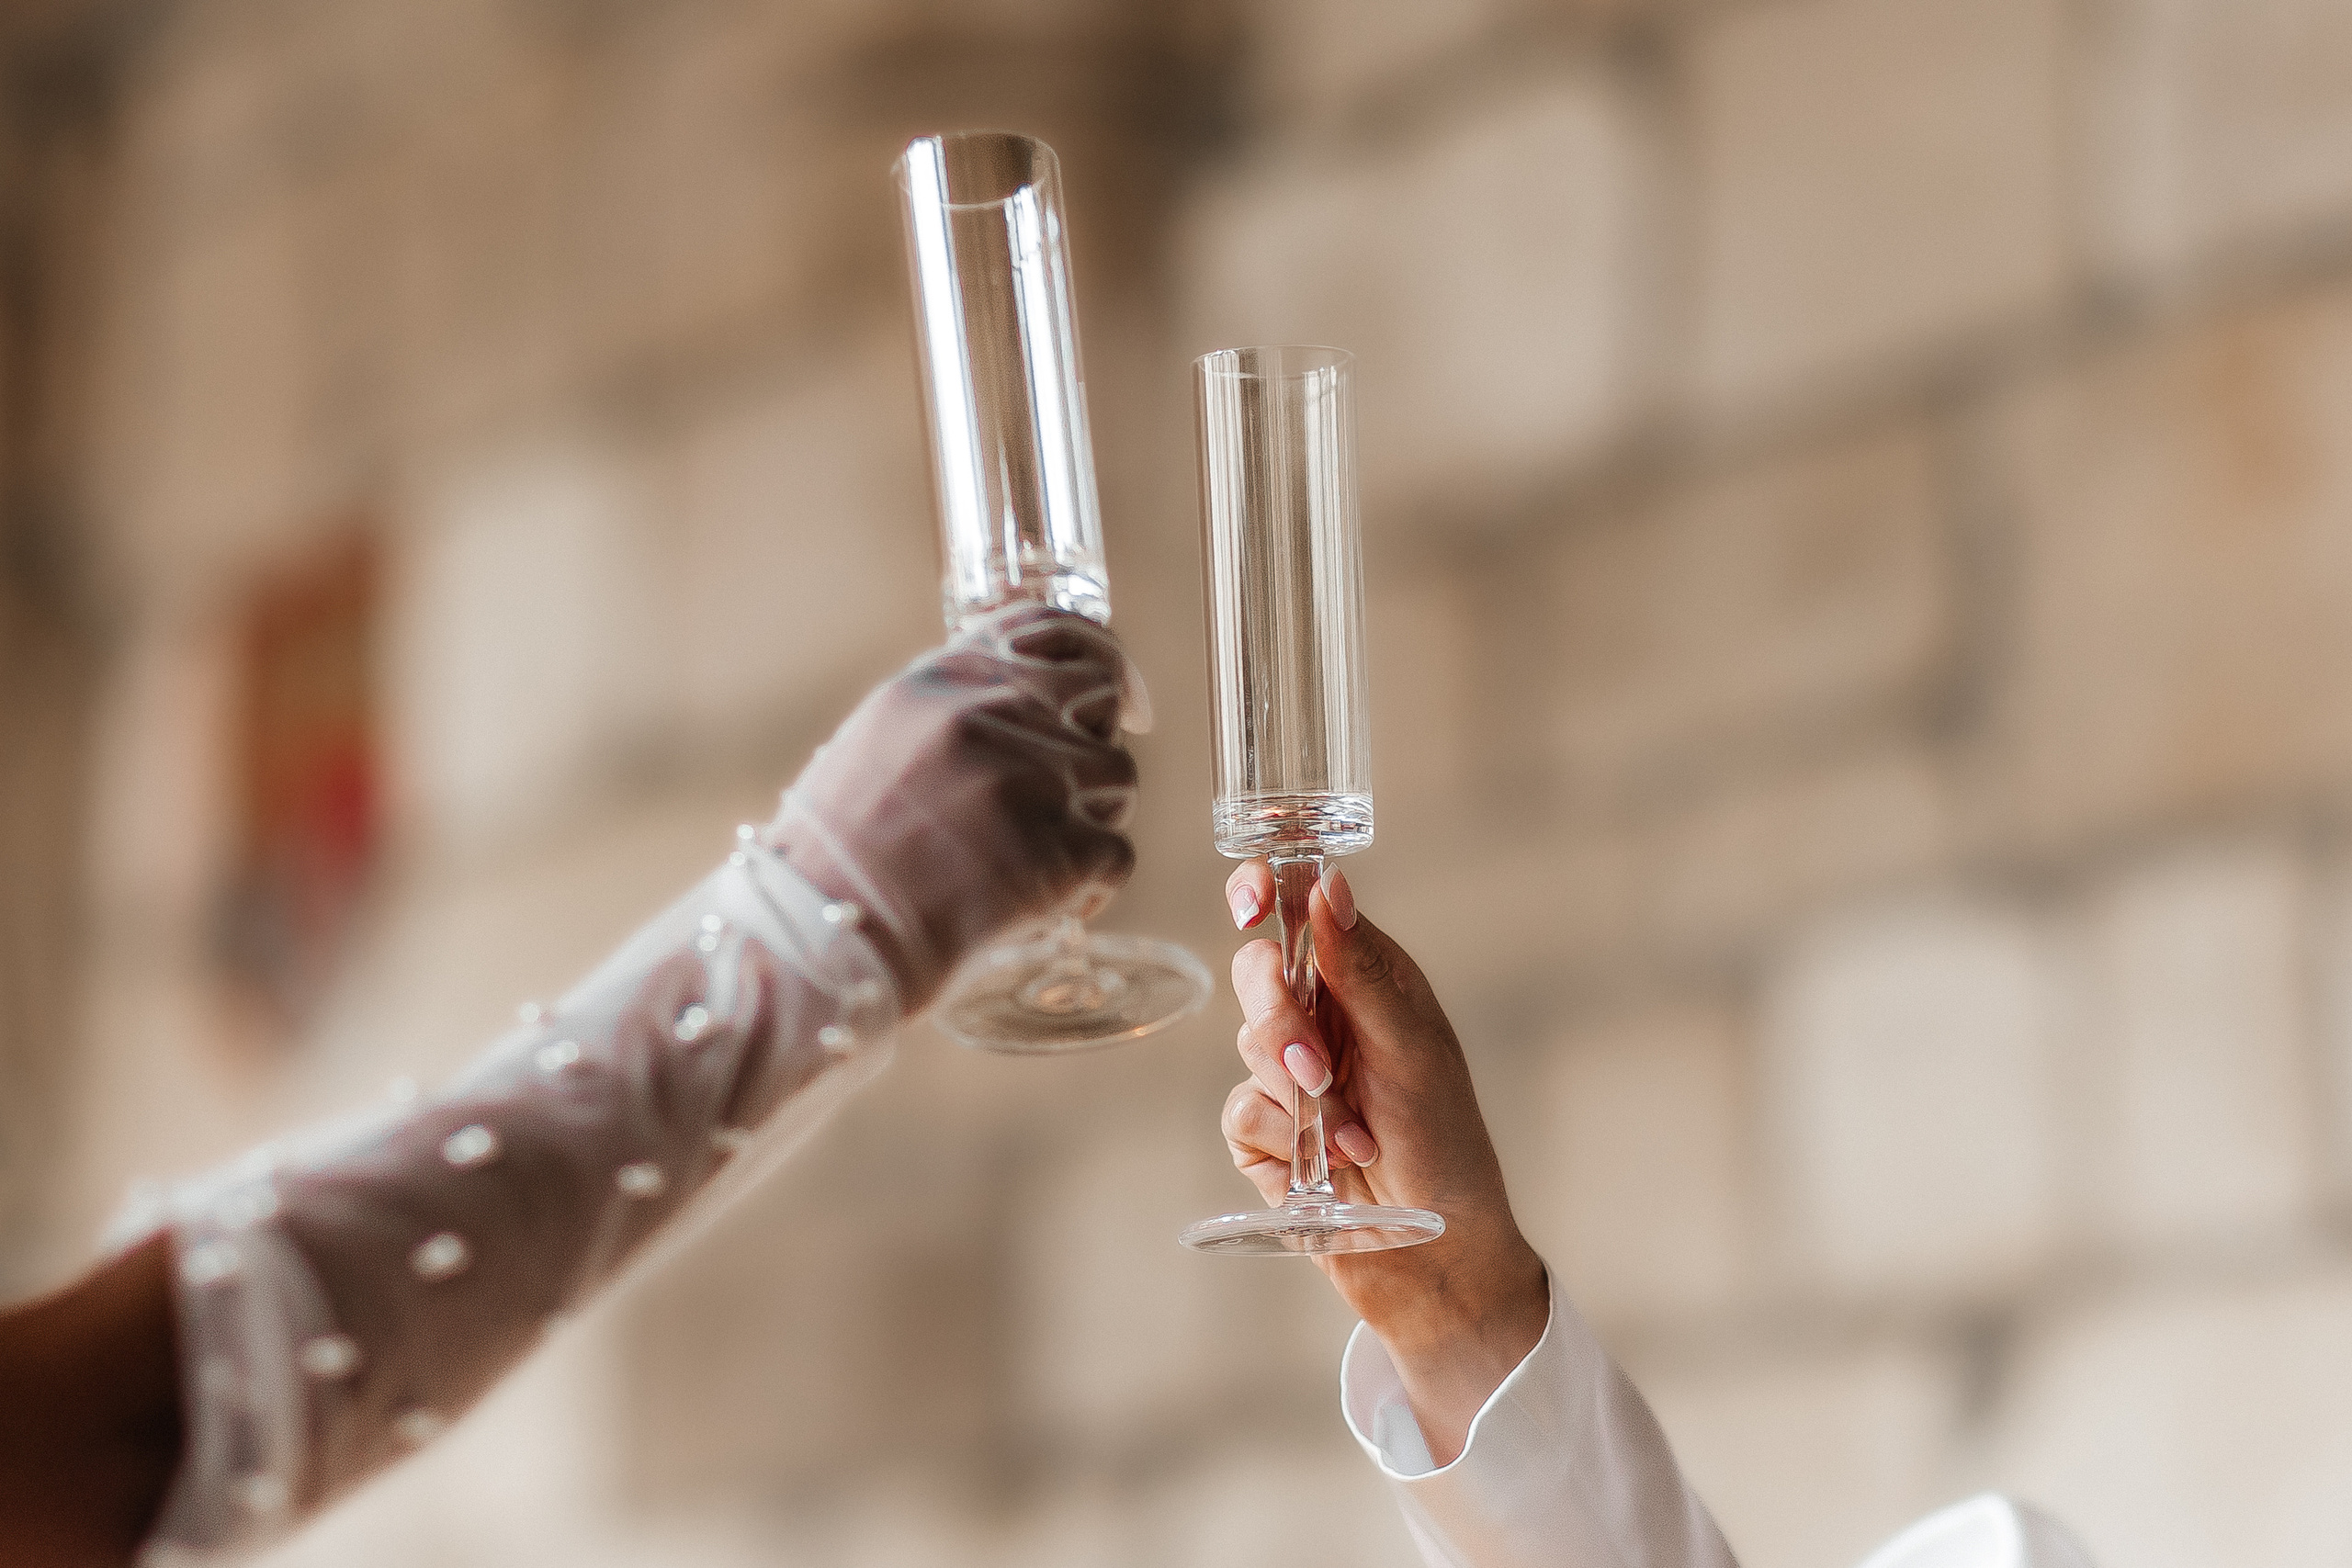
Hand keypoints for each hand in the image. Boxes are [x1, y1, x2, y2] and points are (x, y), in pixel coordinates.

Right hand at [769, 606, 1140, 1012]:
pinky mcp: (1056, 850)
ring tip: (1034, 860)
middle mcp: (987, 715)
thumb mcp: (875, 746)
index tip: (1119, 697)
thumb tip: (1029, 706)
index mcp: (938, 682)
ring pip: (1118, 776)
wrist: (820, 940)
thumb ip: (949, 712)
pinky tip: (1045, 906)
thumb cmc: (835, 861)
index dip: (1097, 655)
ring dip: (1092, 820)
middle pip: (1099, 697)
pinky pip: (1116, 855)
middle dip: (1094, 744)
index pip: (1044, 626)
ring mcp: (1027, 779)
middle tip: (1070, 798)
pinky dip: (1090, 887)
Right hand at [1221, 860, 1547, 1466]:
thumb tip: (1327, 880)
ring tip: (1350, 1136)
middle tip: (1316, 1067)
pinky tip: (1327, 1164)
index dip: (1267, 892)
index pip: (1303, 912)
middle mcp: (1325, 1019)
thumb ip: (1359, 968)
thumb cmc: (1446, 1143)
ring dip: (1297, 1096)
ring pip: (1244, 1045)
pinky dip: (1281, 1139)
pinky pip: (1239, 1113)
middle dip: (1280, 1020)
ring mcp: (1289, 1076)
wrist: (1436, 1256)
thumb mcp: (1410, 1048)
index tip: (1251, 899)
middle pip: (1258, 974)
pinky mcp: (1264, 1134)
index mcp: (1367, 981)